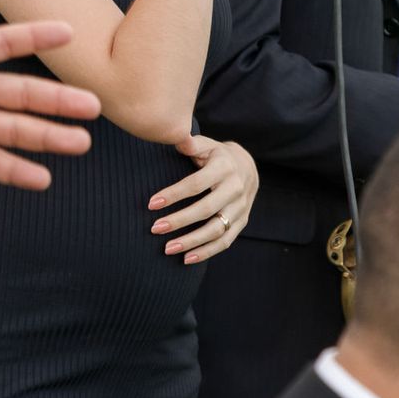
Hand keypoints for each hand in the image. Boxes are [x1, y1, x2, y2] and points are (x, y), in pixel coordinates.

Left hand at [0, 0, 99, 187]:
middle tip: (95, 102)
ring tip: (82, 142)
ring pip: (13, 128)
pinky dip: (14, 171)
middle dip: (57, 98)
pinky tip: (43, 178)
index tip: (69, 31)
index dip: (33, 36)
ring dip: (47, 135)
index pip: (2, 43)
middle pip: (21, 92)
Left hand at [149, 136, 256, 263]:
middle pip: (206, 209)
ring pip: (216, 229)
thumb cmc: (216, 155)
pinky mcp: (242, 222)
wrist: (247, 166)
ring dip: (191, 242)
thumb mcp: (206, 144)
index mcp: (224, 168)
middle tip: (155, 228)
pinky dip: (206, 252)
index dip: (173, 194)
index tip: (151, 204)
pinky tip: (186, 259)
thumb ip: (191, 144)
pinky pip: (225, 241)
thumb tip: (177, 137)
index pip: (196, 184)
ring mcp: (241, 208)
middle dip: (179, 221)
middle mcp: (235, 189)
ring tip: (167, 248)